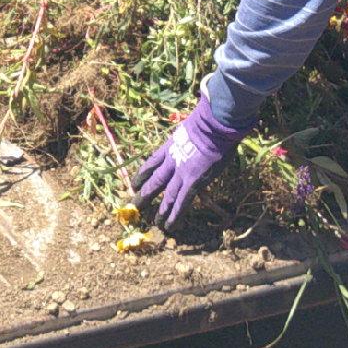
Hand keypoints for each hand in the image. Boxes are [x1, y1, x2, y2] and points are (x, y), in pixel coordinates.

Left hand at [136, 96, 246, 230]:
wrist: (212, 124)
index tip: (135, 183)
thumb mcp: (189, 127)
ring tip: (154, 222)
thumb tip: (191, 138)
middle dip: (144, 195)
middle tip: (135, 206)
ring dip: (160, 210)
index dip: (143, 174)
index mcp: (170, 146)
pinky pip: (182, 203)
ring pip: (166, 196)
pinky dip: (175, 215)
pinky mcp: (193, 183)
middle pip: (154, 181)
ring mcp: (181, 173)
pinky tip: (169, 226)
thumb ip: (187, 137)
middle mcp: (171, 161)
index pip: (151, 163)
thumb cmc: (207, 120)